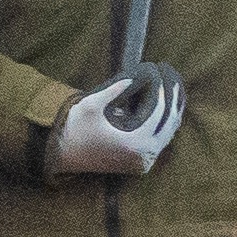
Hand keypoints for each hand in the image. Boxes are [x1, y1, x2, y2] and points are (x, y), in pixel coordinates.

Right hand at [48, 70, 183, 179]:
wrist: (62, 156)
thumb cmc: (74, 131)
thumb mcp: (91, 105)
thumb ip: (114, 90)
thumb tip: (134, 77)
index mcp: (133, 144)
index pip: (158, 113)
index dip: (162, 90)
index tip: (160, 71)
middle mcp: (143, 157)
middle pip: (170, 123)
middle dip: (174, 98)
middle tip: (173, 77)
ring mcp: (143, 163)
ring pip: (169, 133)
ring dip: (174, 110)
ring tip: (174, 88)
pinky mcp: (141, 164)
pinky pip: (161, 141)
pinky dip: (167, 123)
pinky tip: (169, 107)